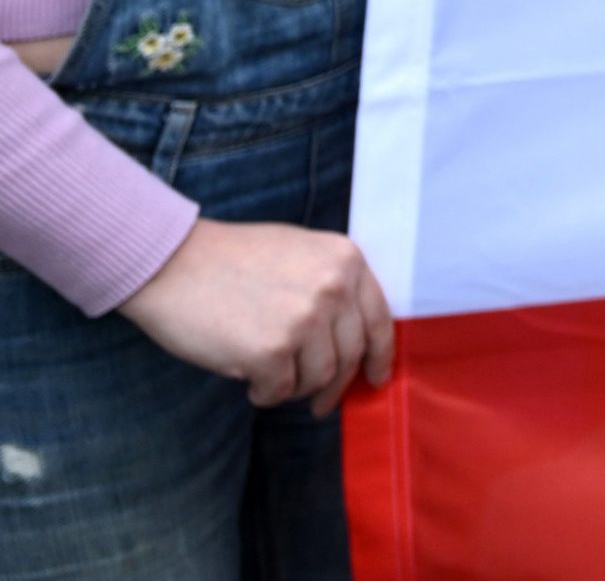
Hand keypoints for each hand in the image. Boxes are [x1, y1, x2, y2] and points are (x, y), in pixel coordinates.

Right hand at [119, 217, 391, 412]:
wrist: (172, 262)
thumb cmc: (232, 259)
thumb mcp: (300, 253)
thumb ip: (332, 286)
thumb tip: (351, 338)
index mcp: (346, 260)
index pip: (378, 319)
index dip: (380, 356)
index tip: (376, 378)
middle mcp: (334, 287)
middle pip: (351, 355)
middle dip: (335, 385)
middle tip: (320, 404)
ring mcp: (305, 318)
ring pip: (319, 377)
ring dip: (295, 387)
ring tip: (269, 376)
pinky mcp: (271, 350)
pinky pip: (281, 390)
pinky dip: (266, 393)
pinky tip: (248, 380)